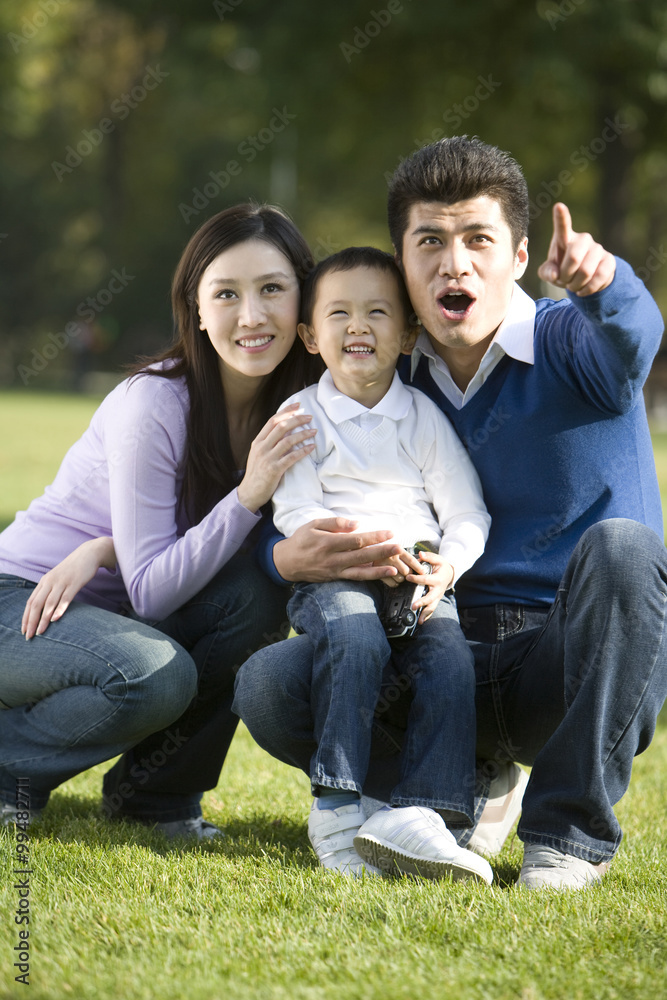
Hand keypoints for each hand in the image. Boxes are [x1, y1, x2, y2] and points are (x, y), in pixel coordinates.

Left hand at [22, 536, 116, 638]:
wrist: (88, 554)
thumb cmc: (73, 570)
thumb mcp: (57, 579)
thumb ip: (50, 591)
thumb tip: (44, 609)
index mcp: (44, 582)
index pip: (30, 602)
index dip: (26, 617)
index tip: (24, 631)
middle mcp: (50, 582)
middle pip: (36, 604)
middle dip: (31, 621)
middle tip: (29, 636)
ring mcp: (62, 582)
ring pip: (49, 602)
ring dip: (43, 619)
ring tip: (40, 632)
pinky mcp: (74, 583)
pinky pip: (66, 598)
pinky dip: (60, 608)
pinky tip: (56, 619)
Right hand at [237, 403, 316, 512]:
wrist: (249, 493)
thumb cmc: (257, 473)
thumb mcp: (258, 454)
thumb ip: (268, 442)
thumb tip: (284, 430)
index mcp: (258, 441)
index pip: (272, 421)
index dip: (286, 411)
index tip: (298, 405)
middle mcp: (262, 447)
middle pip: (281, 427)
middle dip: (297, 419)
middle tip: (309, 416)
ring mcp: (267, 458)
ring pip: (288, 440)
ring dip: (303, 434)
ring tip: (314, 431)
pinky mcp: (274, 470)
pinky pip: (292, 457)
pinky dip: (303, 451)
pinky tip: (312, 447)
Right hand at [273, 517, 402, 582]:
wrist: (287, 562)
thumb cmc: (301, 540)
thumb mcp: (314, 524)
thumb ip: (335, 523)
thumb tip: (357, 523)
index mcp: (328, 543)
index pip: (356, 540)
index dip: (374, 537)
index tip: (389, 533)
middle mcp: (332, 559)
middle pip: (362, 556)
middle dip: (382, 552)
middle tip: (399, 548)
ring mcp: (334, 571)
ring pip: (360, 572)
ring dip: (379, 570)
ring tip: (395, 568)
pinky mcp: (335, 578)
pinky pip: (355, 578)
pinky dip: (370, 577)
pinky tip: (383, 575)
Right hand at [377, 547, 423, 587]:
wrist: (369, 554)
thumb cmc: (387, 553)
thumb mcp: (396, 550)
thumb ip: (406, 556)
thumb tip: (421, 565)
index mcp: (397, 549)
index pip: (411, 560)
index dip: (418, 567)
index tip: (423, 572)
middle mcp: (390, 556)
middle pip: (406, 571)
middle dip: (408, 573)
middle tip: (405, 571)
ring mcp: (383, 566)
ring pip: (400, 578)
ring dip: (401, 579)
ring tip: (397, 574)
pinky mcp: (378, 574)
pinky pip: (393, 584)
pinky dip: (395, 583)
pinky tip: (393, 578)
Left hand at [404, 552, 454, 624]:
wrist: (450, 573)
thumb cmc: (442, 566)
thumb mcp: (437, 559)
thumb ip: (429, 556)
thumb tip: (420, 554)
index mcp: (437, 579)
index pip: (426, 579)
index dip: (417, 578)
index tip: (408, 577)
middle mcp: (438, 589)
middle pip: (430, 597)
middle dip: (422, 602)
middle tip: (414, 606)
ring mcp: (437, 596)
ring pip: (432, 606)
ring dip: (425, 613)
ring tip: (419, 620)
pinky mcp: (435, 600)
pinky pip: (432, 609)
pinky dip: (427, 616)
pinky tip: (421, 621)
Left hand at [537, 203, 615, 296]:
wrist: (585, 279)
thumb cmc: (562, 270)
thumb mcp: (550, 272)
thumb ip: (547, 271)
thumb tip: (555, 274)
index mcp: (564, 238)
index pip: (562, 225)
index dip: (561, 216)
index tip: (558, 206)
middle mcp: (583, 239)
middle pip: (574, 258)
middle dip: (566, 276)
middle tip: (564, 281)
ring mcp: (598, 248)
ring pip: (586, 271)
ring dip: (576, 284)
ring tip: (573, 285)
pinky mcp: (610, 260)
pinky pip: (599, 277)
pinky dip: (588, 289)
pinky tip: (583, 289)